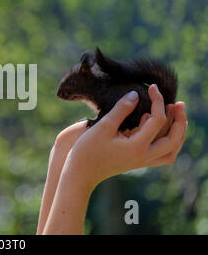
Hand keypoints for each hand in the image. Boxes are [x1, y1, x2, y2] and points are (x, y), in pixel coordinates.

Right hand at [64, 84, 186, 190]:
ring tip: (175, 115)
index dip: (157, 101)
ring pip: (172, 150)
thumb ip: (121, 109)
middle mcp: (144, 156)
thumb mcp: (103, 126)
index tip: (151, 88)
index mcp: (137, 147)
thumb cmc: (88, 150)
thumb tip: (135, 94)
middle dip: (179, 119)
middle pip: (174, 139)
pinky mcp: (138, 162)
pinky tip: (157, 127)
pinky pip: (163, 154)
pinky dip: (168, 140)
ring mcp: (142, 161)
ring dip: (177, 132)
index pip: (157, 120)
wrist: (81, 173)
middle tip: (178, 103)